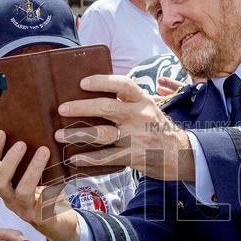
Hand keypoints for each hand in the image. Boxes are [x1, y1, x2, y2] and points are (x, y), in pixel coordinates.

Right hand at [0, 132, 80, 240]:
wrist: (59, 222)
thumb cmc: (46, 193)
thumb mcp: (35, 176)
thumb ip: (31, 161)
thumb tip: (37, 132)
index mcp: (6, 187)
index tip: (1, 133)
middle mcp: (10, 199)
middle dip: (9, 162)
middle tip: (22, 143)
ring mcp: (24, 210)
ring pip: (22, 192)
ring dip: (32, 170)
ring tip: (44, 151)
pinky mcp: (41, 218)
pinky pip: (44, 203)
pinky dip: (52, 188)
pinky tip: (61, 177)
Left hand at [54, 75, 194, 180]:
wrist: (180, 155)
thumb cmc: (159, 129)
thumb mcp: (150, 108)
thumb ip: (129, 101)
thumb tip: (98, 94)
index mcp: (143, 100)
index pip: (122, 84)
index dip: (101, 81)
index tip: (83, 83)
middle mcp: (140, 116)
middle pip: (106, 107)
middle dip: (80, 107)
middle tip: (61, 109)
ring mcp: (136, 137)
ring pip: (101, 133)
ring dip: (77, 134)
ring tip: (59, 135)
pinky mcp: (133, 156)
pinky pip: (106, 157)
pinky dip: (88, 159)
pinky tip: (74, 159)